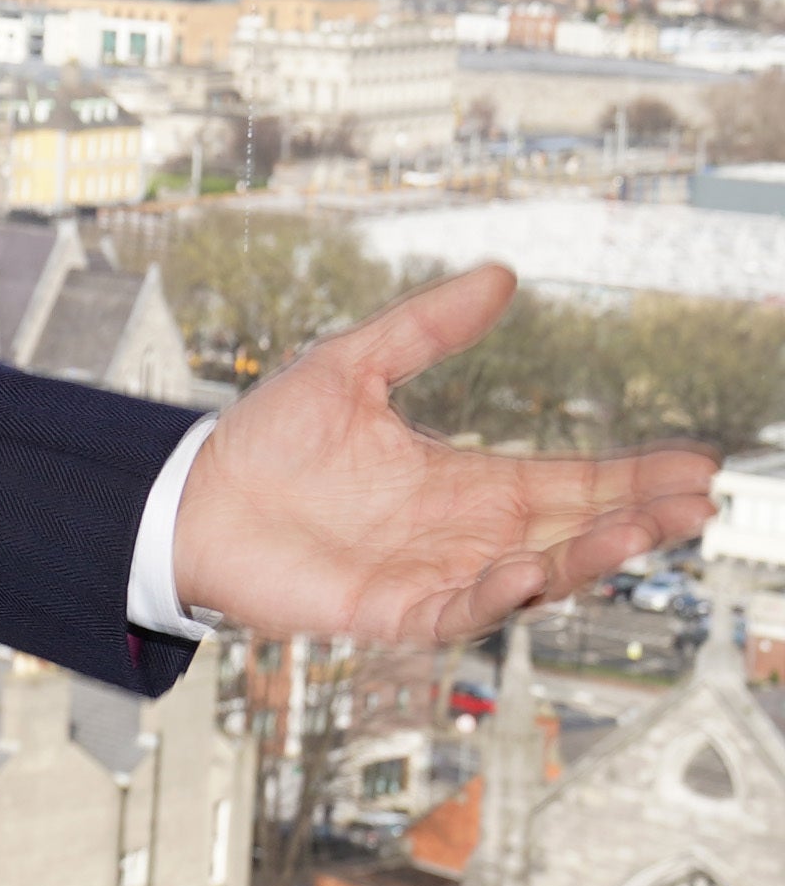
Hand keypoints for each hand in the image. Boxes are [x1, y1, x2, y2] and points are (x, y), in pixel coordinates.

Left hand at [173, 262, 718, 643]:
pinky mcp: (388, 609)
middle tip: (695, 503)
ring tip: (640, 532)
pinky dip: (495, 593)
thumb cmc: (268, 440)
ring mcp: (430, 574)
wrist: (190, 494)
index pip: (570, 482)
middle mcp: (461, 534)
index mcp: (465, 482)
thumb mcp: (353, 365)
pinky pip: (456, 609)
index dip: (630, 476)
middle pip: (570, 531)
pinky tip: (530, 567)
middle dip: (634, 520)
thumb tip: (499, 275)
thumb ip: (426, 328)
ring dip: (586, 557)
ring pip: (531, 575)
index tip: (694, 464)